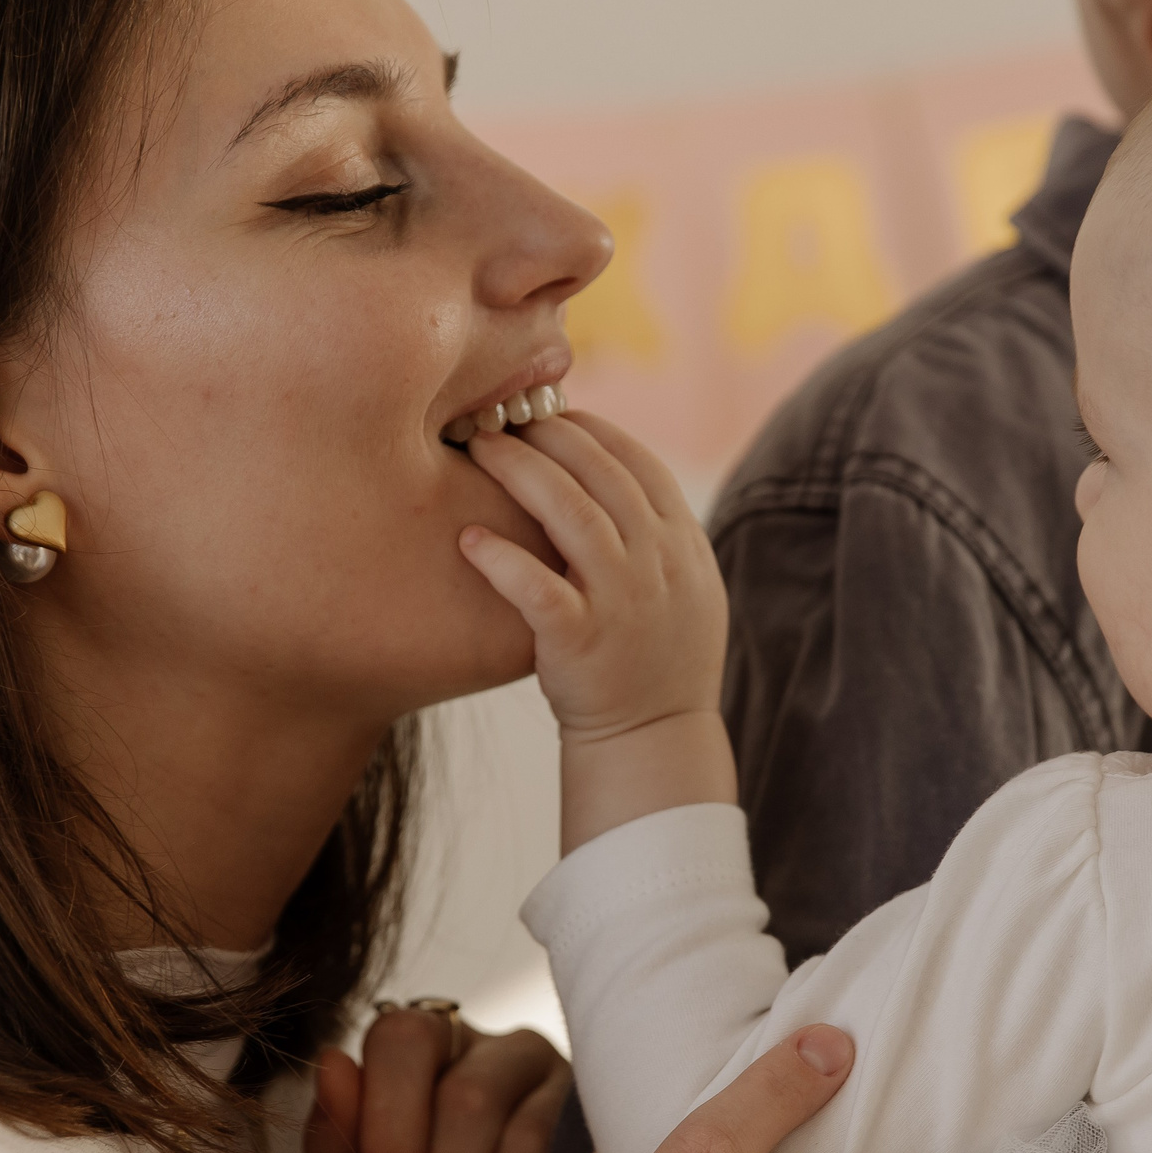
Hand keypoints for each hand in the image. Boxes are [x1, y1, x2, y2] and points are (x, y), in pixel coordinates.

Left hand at [457, 411, 737, 850]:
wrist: (653, 739)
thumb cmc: (650, 659)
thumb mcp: (680, 586)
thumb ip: (650, 531)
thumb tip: (601, 468)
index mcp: (683, 543)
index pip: (637, 460)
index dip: (589, 428)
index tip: (547, 413)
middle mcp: (660, 563)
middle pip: (600, 472)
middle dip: (545, 434)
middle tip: (497, 416)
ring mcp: (623, 601)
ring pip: (572, 512)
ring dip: (521, 472)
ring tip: (478, 449)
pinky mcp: (582, 641)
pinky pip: (538, 588)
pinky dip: (502, 559)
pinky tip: (468, 538)